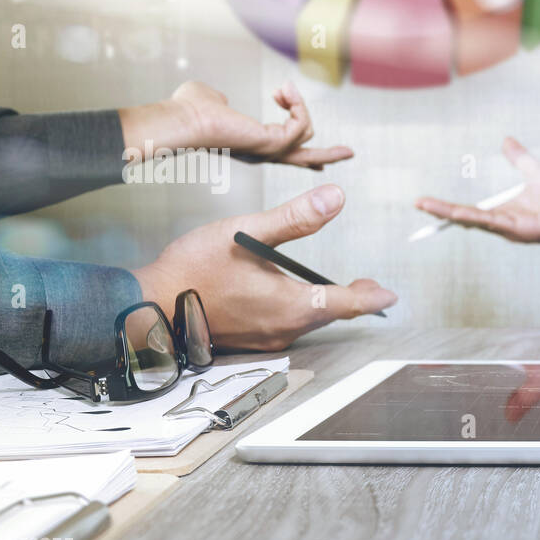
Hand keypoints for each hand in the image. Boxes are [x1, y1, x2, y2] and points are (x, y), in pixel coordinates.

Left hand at [119, 80, 353, 169]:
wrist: (184, 120)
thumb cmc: (188, 110)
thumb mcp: (209, 100)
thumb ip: (220, 101)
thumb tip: (222, 100)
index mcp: (251, 145)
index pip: (284, 153)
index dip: (303, 153)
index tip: (319, 163)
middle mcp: (264, 153)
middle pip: (305, 158)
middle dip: (329, 155)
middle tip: (349, 152)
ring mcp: (271, 151)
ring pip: (306, 130)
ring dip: (297, 103)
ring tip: (283, 88)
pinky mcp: (275, 143)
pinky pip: (301, 122)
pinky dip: (296, 104)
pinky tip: (284, 91)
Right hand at [133, 184, 397, 351]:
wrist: (149, 305)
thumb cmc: (193, 269)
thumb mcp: (245, 232)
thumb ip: (294, 218)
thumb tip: (336, 198)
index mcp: (289, 306)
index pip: (346, 304)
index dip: (371, 298)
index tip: (390, 296)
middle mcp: (283, 329)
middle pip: (331, 314)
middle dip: (353, 300)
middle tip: (371, 289)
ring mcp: (267, 339)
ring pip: (310, 321)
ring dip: (327, 306)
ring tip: (341, 291)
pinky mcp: (252, 341)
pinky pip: (288, 327)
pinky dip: (301, 312)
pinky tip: (295, 298)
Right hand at [414, 137, 539, 243]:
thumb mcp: (535, 168)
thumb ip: (519, 157)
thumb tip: (506, 140)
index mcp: (505, 210)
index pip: (470, 209)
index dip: (448, 207)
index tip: (425, 202)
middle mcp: (504, 223)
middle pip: (466, 217)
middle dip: (442, 212)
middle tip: (418, 204)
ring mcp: (511, 229)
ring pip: (475, 221)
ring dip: (451, 214)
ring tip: (428, 206)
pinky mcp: (521, 231)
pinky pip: (494, 223)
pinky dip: (475, 218)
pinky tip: (459, 214)